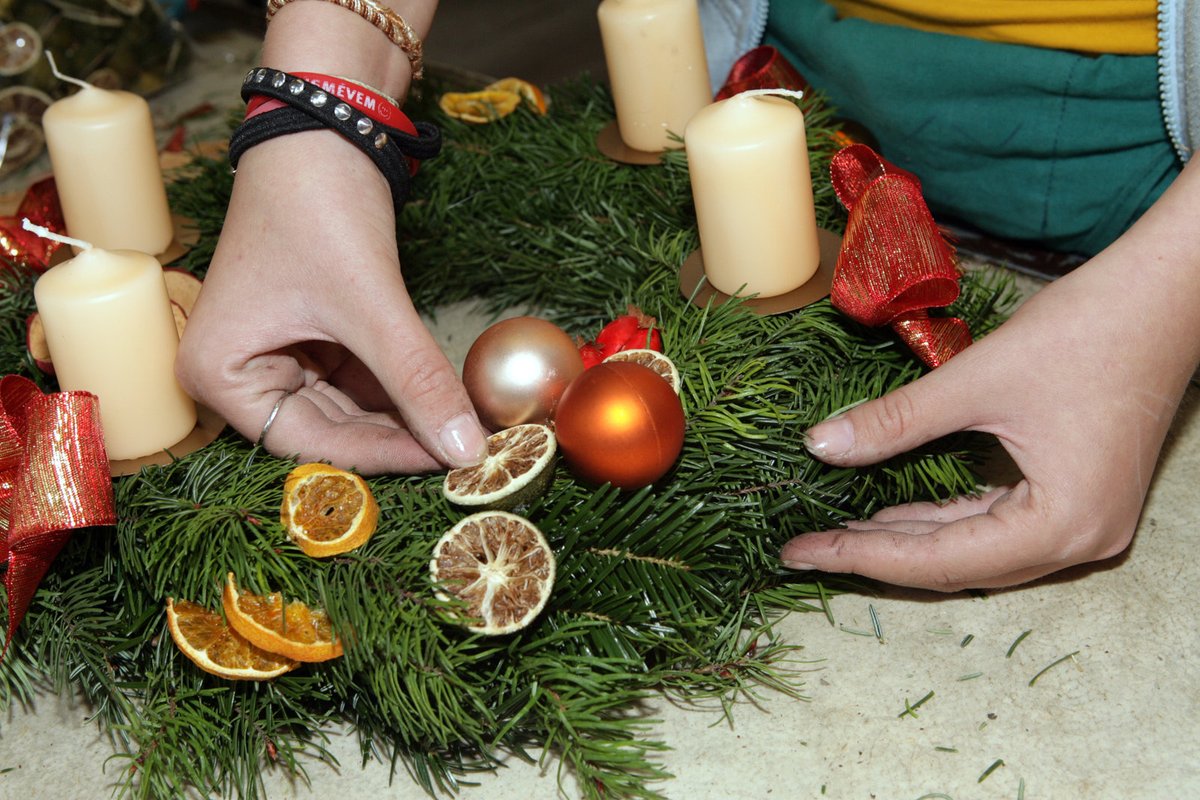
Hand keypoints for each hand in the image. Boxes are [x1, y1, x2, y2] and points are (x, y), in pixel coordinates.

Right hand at [175, 130, 486, 474]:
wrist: (324, 123)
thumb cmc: (318, 206)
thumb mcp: (370, 304)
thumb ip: (418, 381)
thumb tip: (466, 448)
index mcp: (220, 375)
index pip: (311, 444)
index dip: (382, 455)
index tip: (448, 461)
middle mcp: (239, 372)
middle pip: (331, 429)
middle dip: (400, 435)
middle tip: (468, 449)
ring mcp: (276, 353)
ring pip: (351, 406)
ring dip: (406, 414)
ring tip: (466, 427)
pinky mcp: (311, 333)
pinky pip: (359, 377)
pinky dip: (400, 386)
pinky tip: (446, 397)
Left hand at [781, 162, 1199, 590]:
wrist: (1164, 294)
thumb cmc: (1085, 331)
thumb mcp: (975, 380)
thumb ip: (894, 421)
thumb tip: (820, 446)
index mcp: (1063, 525)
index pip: (940, 559)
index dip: (862, 555)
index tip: (800, 551)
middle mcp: (1080, 541)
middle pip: (958, 565)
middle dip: (878, 553)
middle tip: (806, 544)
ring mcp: (1084, 522)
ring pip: (976, 548)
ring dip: (908, 539)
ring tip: (839, 530)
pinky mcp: (1078, 496)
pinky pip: (997, 524)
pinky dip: (944, 519)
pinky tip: (895, 511)